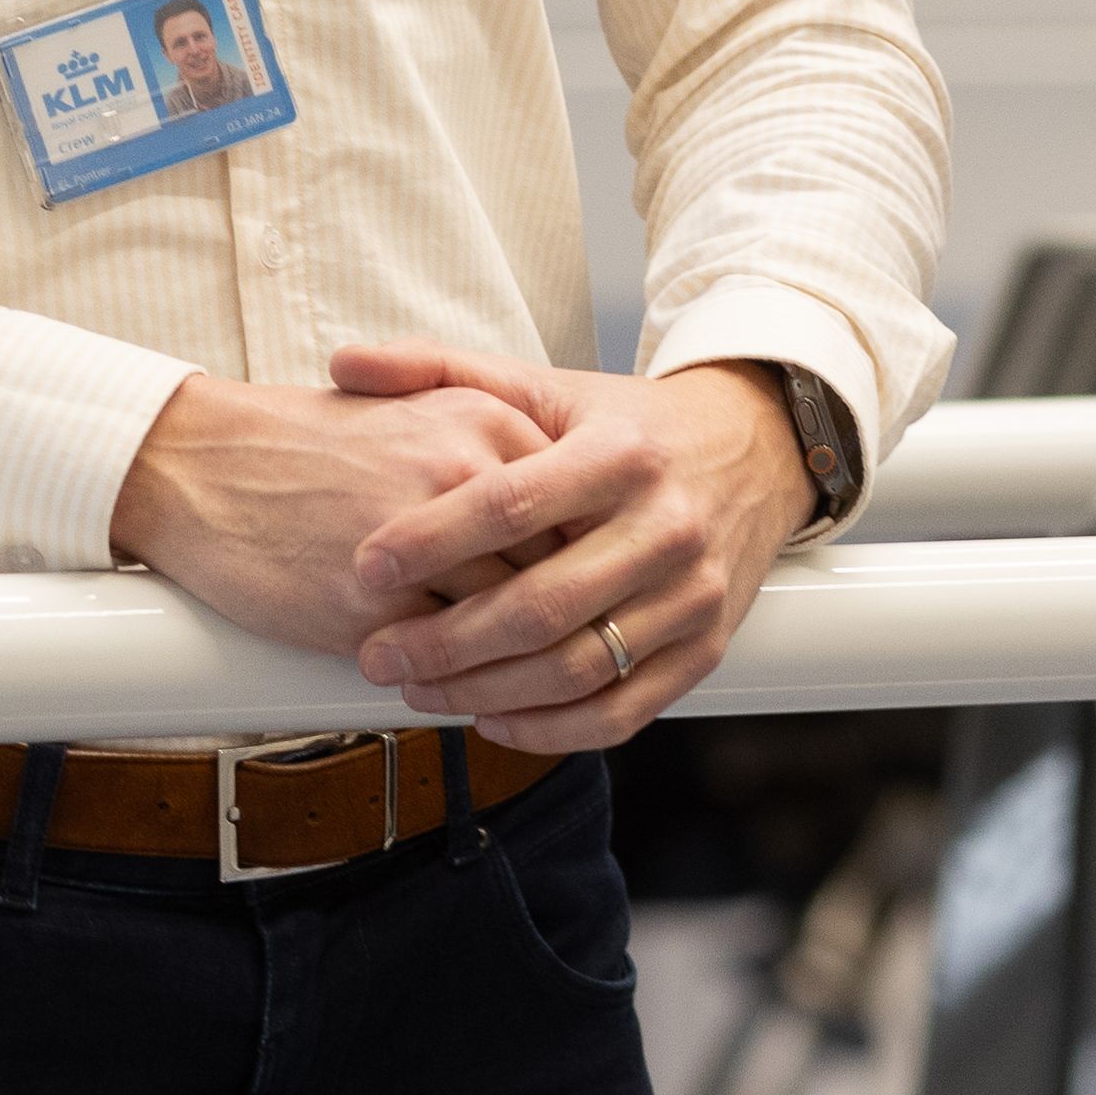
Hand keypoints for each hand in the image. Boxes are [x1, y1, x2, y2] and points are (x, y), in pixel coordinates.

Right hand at [108, 371, 553, 656]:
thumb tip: (559, 533)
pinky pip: (449, 664)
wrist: (200, 463)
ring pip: (515, 628)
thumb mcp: (410, 417)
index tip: (602, 595)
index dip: (597, 566)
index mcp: (484, 419)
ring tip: (523, 689)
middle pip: (563, 572)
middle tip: (580, 653)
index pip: (582, 512)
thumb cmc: (300, 446)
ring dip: (524, 668)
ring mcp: (425, 542)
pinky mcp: (376, 604)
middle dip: (574, 622)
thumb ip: (489, 462)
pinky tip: (457, 693)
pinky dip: (462, 686)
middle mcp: (465, 472)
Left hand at [329, 346, 816, 746]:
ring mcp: (691, 597)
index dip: (432, 538)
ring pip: (576, 668)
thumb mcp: (540, 385)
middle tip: (375, 654)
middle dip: (445, 639)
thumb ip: (438, 369)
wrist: (750, 453)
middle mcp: (664, 528)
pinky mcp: (706, 649)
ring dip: (485, 690)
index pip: (512, 504)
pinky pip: (622, 712)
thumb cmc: (619, 425)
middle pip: (540, 604)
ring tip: (415, 689)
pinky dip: (550, 728)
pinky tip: (488, 716)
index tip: (366, 564)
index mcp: (618, 454)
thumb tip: (344, 366)